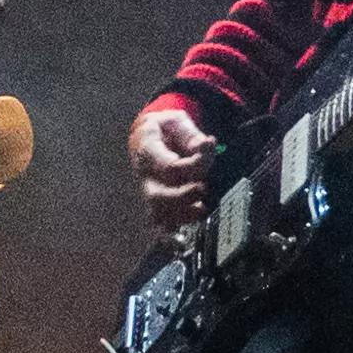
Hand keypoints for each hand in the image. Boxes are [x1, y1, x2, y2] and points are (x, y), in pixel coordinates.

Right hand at [129, 107, 215, 229]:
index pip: (170, 167)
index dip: (193, 166)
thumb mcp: (176, 120)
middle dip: (182, 197)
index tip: (206, 155)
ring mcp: (148, 190)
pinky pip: (159, 222)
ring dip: (180, 216)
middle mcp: (145, 174)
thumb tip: (206, 145)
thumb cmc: (164, 129)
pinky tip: (184, 232)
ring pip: (157, 212)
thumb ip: (192, 134)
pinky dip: (171, 231)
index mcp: (147, 150)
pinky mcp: (154, 201)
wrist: (147, 135)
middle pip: (157, 196)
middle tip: (201, 189)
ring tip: (200, 209)